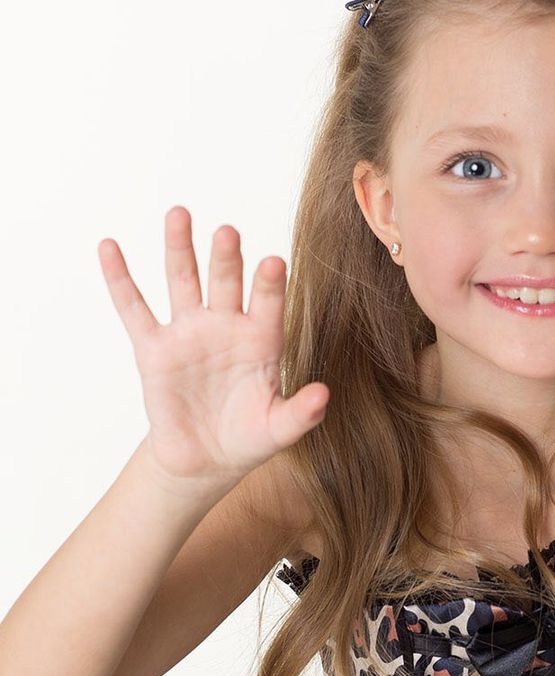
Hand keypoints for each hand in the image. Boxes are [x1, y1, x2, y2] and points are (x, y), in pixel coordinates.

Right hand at [99, 206, 328, 487]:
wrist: (207, 460)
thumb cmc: (250, 438)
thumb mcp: (280, 429)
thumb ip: (302, 412)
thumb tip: (323, 396)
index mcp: (263, 341)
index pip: (269, 305)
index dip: (270, 286)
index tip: (273, 262)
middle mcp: (227, 328)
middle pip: (226, 283)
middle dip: (226, 258)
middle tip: (227, 231)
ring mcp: (189, 334)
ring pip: (183, 282)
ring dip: (180, 249)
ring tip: (179, 214)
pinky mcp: (154, 350)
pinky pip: (134, 309)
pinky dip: (120, 278)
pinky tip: (110, 246)